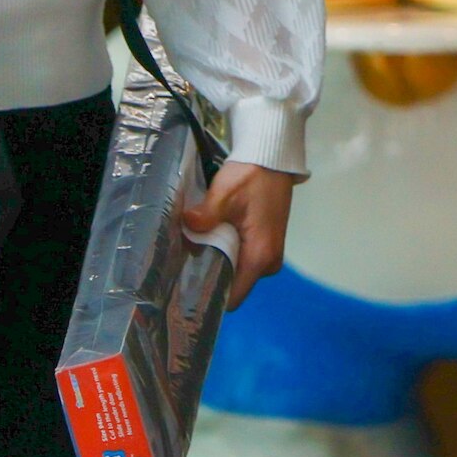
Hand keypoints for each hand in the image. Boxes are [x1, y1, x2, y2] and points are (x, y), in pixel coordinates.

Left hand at [177, 159, 294, 290]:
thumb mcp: (225, 193)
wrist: (273, 159)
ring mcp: (270, 255)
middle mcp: (268, 263)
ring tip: (195, 248)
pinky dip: (226, 254)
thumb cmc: (252, 176)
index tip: (185, 287)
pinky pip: (242, 261)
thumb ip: (206, 215)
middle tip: (183, 263)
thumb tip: (187, 224)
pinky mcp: (267, 246)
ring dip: (217, 263)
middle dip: (209, 276)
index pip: (232, 297)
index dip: (209, 296)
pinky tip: (211, 240)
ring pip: (237, 272)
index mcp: (259, 257)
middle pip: (233, 285)